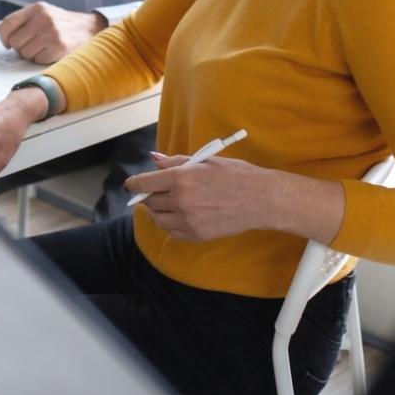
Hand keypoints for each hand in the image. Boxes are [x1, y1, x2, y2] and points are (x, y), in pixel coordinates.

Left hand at [0, 2, 104, 63]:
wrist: (90, 29)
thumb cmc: (64, 23)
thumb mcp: (43, 14)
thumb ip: (21, 20)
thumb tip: (0, 29)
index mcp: (37, 8)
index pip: (8, 23)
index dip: (4, 36)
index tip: (7, 42)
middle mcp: (43, 18)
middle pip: (15, 41)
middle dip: (21, 47)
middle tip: (32, 45)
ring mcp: (51, 32)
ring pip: (25, 53)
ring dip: (32, 54)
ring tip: (44, 47)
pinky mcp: (58, 46)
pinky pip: (38, 60)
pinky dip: (43, 59)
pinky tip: (51, 52)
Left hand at [126, 154, 281, 240]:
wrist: (262, 199)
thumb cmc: (236, 175)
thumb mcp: (205, 161)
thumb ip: (176, 162)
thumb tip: (154, 159)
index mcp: (182, 177)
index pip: (144, 183)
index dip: (134, 184)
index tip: (132, 185)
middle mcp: (181, 200)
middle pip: (149, 202)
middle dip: (148, 196)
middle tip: (155, 191)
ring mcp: (188, 220)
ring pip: (158, 219)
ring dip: (157, 211)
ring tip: (167, 203)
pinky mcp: (197, 235)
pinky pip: (172, 232)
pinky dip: (171, 225)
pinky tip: (180, 216)